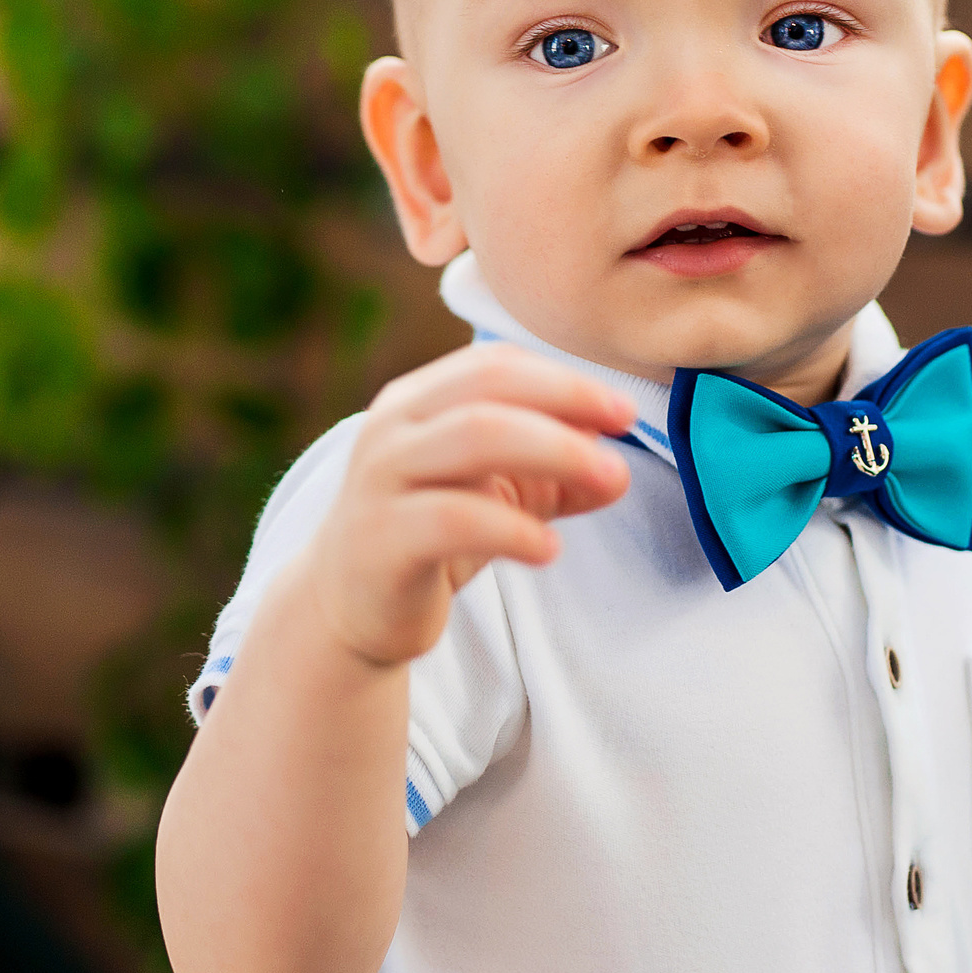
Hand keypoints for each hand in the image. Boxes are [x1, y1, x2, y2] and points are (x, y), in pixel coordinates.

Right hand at [298, 344, 633, 667]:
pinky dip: (512, 527)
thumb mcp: (500, 494)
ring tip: (610, 481)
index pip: (496, 365)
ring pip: (473, 437)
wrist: (347, 607)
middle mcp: (392, 427)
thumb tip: (618, 470)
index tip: (621, 412)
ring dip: (555, 451)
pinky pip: (452, 518)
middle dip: (567, 403)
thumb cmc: (428, 535)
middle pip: (489, 388)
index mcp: (418, 400)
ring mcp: (380, 479)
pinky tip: (550, 548)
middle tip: (625, 435)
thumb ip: (556, 474)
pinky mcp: (379, 538)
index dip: (565, 380)